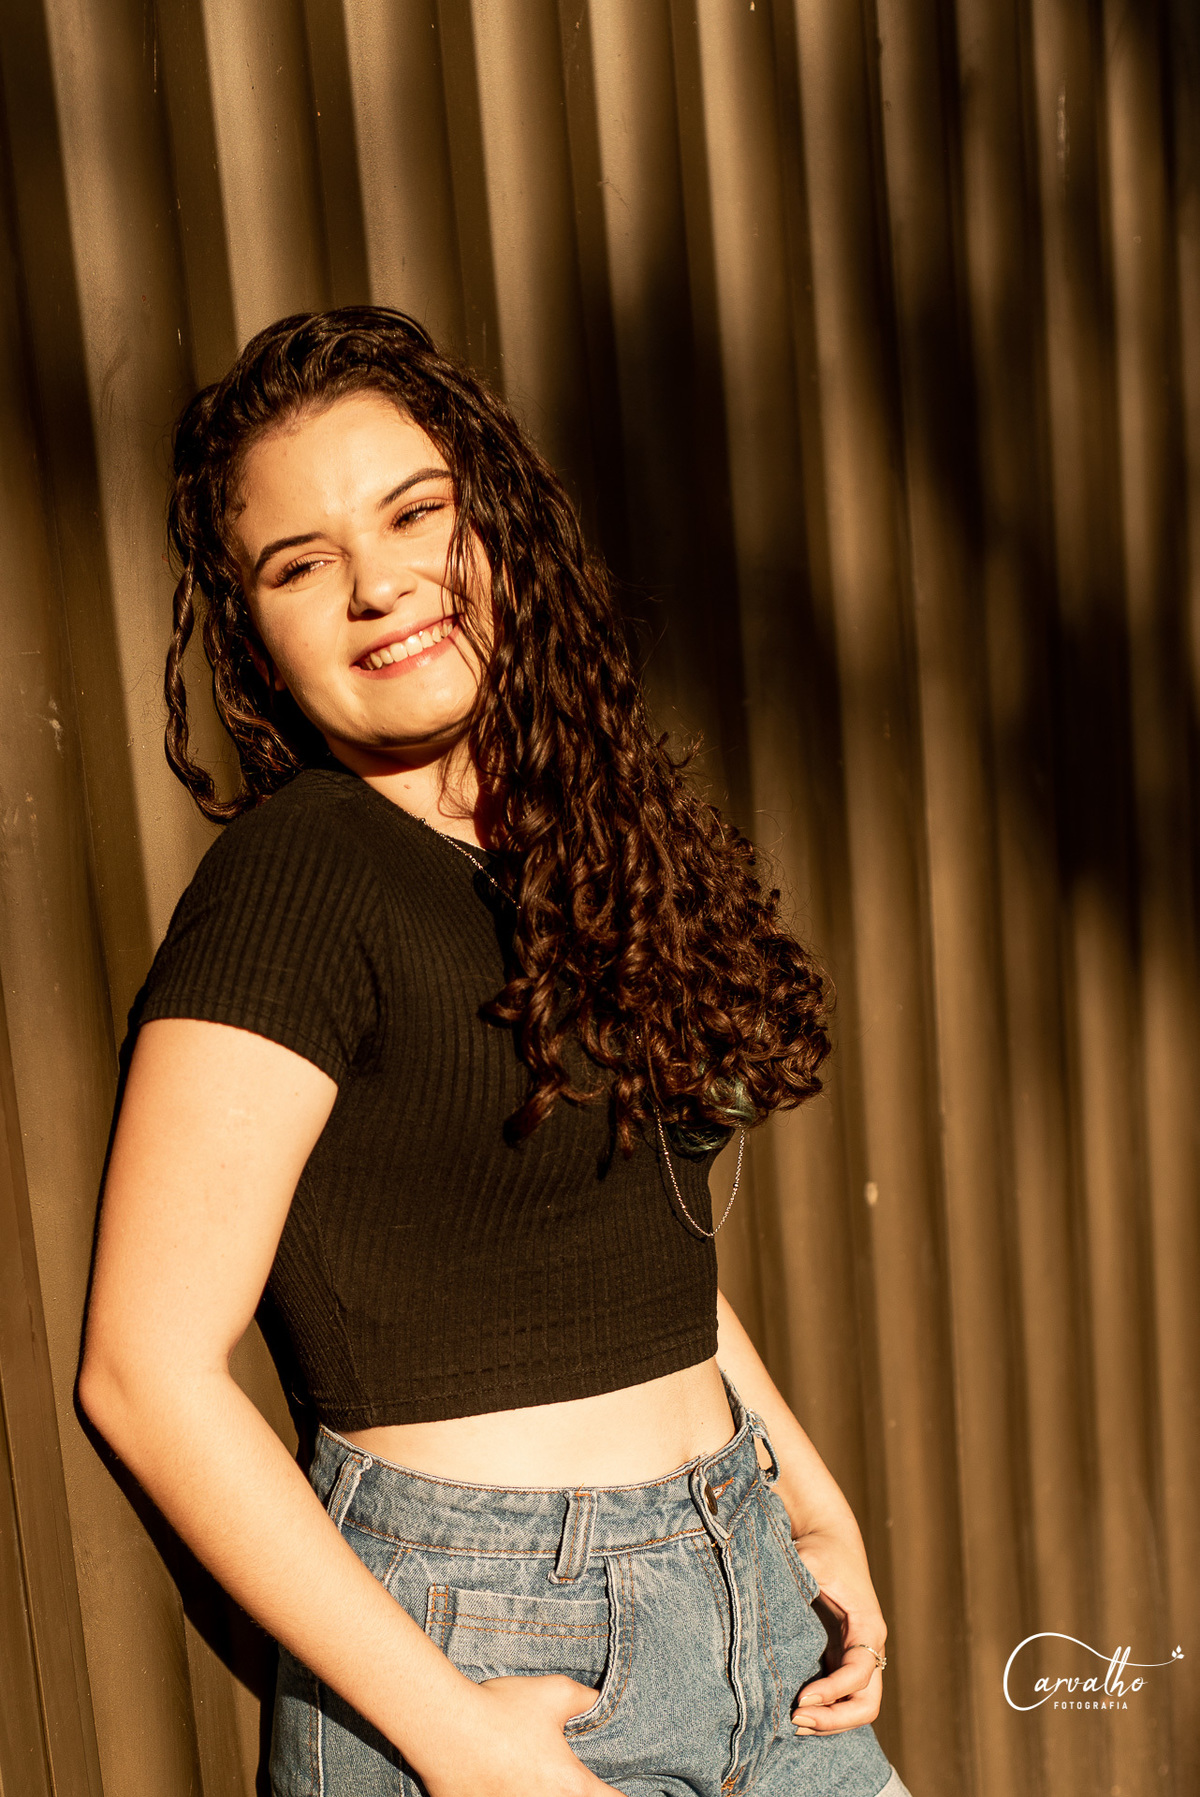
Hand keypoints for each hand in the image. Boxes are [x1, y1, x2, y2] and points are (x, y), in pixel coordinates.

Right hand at [420, 1674, 622, 1796]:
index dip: (619, 1795)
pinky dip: (509, 1796)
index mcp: (571, 1786)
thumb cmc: (501, 1710)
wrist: (444, 1727)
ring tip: (530, 1776)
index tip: (615, 1787)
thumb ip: (585, 1699)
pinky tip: (502, 1780)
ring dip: (541, 1793)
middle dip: (575, 1793)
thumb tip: (598, 1700)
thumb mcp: (553, 1693)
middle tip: (564, 1777)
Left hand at [789, 1528, 886, 1735]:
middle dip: (834, 1719)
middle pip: (866, 1703)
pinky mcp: (839, 1658)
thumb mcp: (811, 1559)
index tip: (801, 1698)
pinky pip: (840, 1697)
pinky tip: (795, 1714)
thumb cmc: (821, 1547)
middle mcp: (868, 1648)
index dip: (833, 1691)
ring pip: (856, 1706)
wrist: (829, 1537)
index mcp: (868, 1626)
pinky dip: (824, 1711)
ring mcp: (855, 1656)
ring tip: (794, 1724)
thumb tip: (772, 1606)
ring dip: (829, 1721)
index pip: (860, 1672)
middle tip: (796, 1720)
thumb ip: (799, 1579)